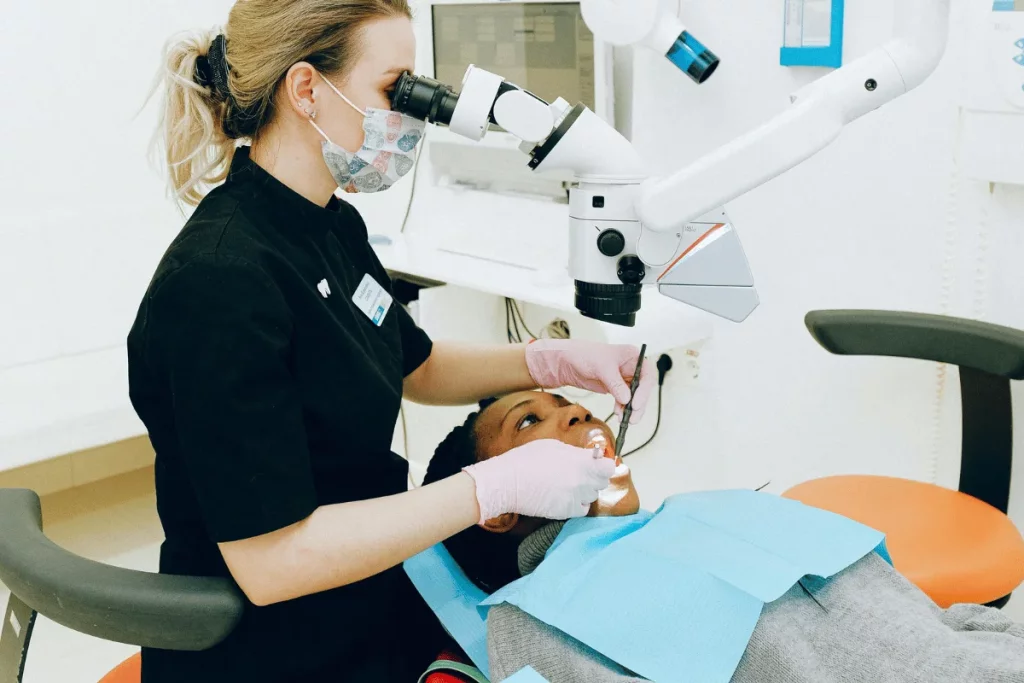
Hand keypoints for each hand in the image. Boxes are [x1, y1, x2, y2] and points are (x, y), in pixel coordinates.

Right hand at [462, 439, 615, 522]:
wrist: (507, 482)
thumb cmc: (527, 459)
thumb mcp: (554, 446)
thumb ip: (576, 453)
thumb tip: (589, 457)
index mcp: (581, 461)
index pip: (609, 467)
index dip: (604, 465)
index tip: (597, 463)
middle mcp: (582, 481)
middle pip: (602, 482)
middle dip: (594, 477)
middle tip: (579, 473)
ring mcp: (575, 498)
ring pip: (592, 496)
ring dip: (584, 491)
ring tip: (566, 484)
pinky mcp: (566, 511)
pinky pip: (582, 509)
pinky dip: (577, 504)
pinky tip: (564, 496)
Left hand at [525, 339, 654, 423]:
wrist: (568, 361)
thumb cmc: (584, 355)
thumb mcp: (602, 367)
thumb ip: (615, 383)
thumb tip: (627, 399)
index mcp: (633, 356)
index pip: (647, 375)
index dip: (644, 391)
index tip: (636, 404)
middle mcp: (632, 367)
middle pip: (643, 388)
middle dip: (638, 403)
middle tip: (633, 417)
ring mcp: (624, 378)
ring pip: (634, 396)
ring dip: (630, 408)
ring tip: (624, 419)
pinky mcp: (616, 387)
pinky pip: (624, 400)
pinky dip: (622, 408)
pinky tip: (619, 414)